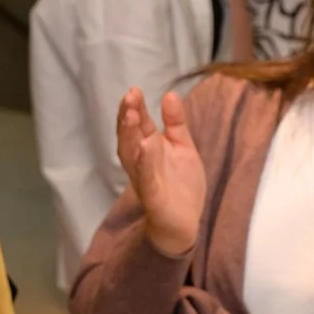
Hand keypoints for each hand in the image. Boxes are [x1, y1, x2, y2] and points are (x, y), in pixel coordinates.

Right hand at [116, 87, 205, 256]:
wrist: (185, 223)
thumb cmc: (181, 185)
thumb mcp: (182, 147)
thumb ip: (175, 123)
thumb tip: (170, 94)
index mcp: (147, 148)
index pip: (138, 125)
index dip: (135, 108)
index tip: (134, 90)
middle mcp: (140, 162)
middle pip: (129, 137)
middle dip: (128, 116)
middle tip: (130, 96)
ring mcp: (145, 179)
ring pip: (132, 155)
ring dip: (130, 135)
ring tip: (133, 115)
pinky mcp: (153, 197)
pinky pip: (146, 178)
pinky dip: (145, 162)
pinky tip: (146, 146)